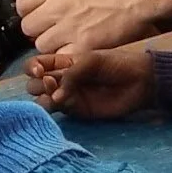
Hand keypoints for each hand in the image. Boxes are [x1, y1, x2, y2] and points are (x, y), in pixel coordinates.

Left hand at [15, 0, 169, 54]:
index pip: (22, 3)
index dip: (29, 9)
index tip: (40, 12)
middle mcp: (57, 6)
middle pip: (28, 27)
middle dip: (38, 29)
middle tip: (53, 29)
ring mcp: (70, 28)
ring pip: (43, 46)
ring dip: (53, 45)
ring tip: (68, 42)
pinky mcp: (86, 46)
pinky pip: (63, 59)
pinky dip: (69, 58)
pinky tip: (81, 52)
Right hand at [24, 48, 155, 118]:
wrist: (138, 82)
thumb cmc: (116, 64)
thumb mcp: (91, 61)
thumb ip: (71, 74)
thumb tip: (55, 95)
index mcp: (64, 61)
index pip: (37, 63)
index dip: (32, 67)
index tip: (39, 71)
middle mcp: (61, 78)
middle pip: (34, 82)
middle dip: (36, 83)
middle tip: (51, 83)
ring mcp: (68, 95)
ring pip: (42, 98)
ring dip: (42, 97)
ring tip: (54, 96)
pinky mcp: (76, 110)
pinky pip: (57, 111)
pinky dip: (52, 108)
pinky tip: (59, 103)